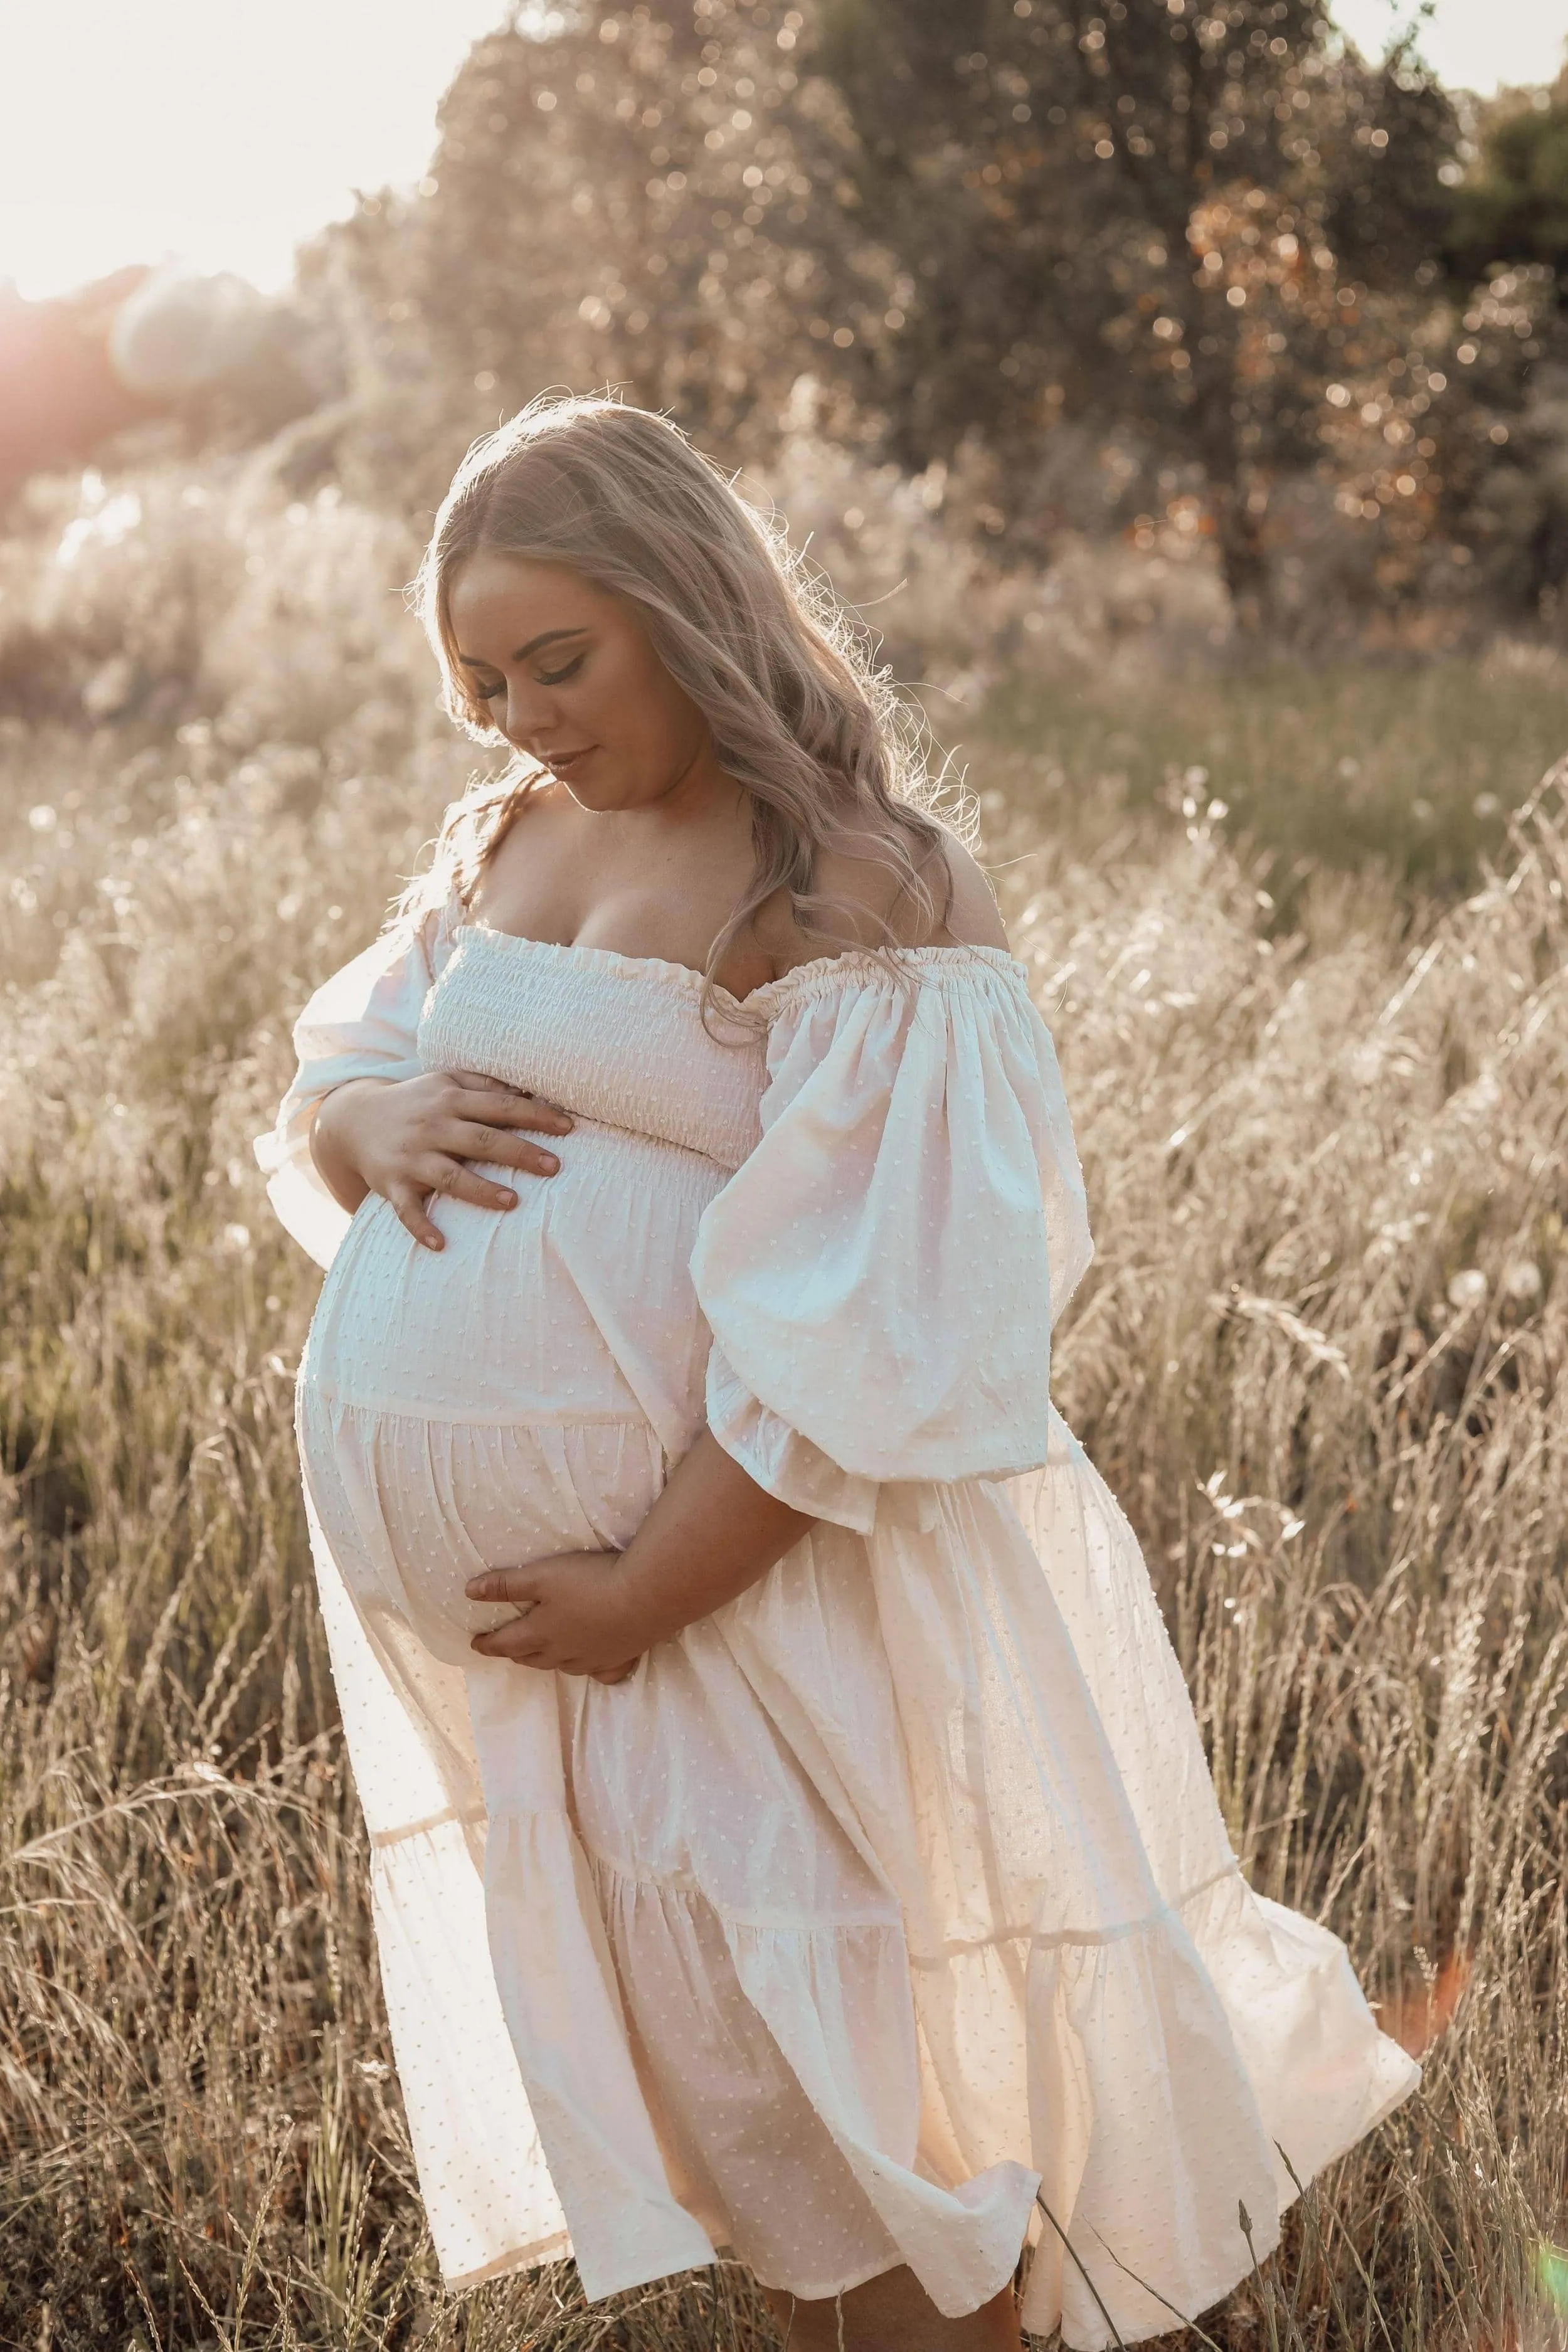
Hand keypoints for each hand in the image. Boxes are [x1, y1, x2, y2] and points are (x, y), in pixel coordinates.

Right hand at [312, 1068, 572, 1249]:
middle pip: (481, 1140)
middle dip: (518, 1152)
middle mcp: (433, 1126)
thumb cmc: (416, 1102)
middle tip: (555, 1167)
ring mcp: (412, 1157)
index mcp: (451, 1099)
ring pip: (449, 1175)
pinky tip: (441, 1245)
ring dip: (480, 1190)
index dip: (536, 1115)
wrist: (354, 1120)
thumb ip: (485, 1084)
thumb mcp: (445, 1082)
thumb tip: (532, 1089)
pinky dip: (422, 1228)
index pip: (501, 1106)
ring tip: (512, 1202)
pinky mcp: (393, 1185)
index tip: (569, 1127)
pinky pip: (407, 1210)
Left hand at [466, 1553, 645, 1681]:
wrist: (646, 1597)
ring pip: (562, 1665)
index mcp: (540, 1633)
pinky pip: (598, 1672)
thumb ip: (505, 1585)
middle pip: (531, 1657)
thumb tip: (468, 1592)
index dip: (487, 1643)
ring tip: (541, 1655)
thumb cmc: (589, 1582)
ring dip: (545, 1661)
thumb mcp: (541, 1576)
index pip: (505, 1643)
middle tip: (505, 1649)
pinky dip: (589, 1669)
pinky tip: (592, 1667)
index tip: (475, 1644)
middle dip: (514, 1653)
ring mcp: (593, 1658)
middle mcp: (563, 1652)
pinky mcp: (619, 1657)